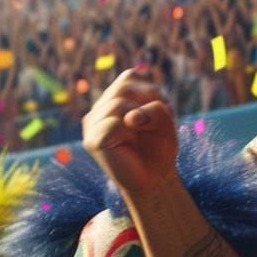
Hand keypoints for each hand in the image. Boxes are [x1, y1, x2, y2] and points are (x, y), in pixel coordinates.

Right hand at [81, 67, 179, 197]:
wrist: (154, 180)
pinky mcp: (92, 141)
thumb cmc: (158, 148)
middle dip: (150, 100)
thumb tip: (129, 117)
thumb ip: (154, 106)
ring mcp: (92, 125)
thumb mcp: (165, 118)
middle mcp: (99, 111)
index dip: (149, 89)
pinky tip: (132, 143)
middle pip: (124, 87)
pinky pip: (114, 123)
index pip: (129, 77)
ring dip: (143, 116)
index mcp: (112, 101)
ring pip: (118, 103)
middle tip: (162, 121)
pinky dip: (131, 130)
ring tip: (147, 133)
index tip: (162, 109)